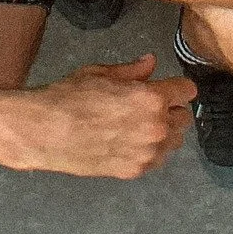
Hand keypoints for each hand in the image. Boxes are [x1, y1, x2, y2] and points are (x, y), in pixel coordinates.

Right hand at [8, 55, 195, 177]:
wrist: (45, 132)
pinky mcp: (135, 171)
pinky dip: (150, 151)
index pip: (187, 91)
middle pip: (184, 118)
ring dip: (164, 132)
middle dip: (171, 110)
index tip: (168, 88)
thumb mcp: (101, 72)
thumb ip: (133, 70)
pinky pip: (157, 160)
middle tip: (149, 107)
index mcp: (151, 98)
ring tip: (140, 127)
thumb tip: (151, 63)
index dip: (176, 87)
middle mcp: (156, 127)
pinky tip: (130, 143)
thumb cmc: (70, 96)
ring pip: (174, 141)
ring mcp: (147, 153)